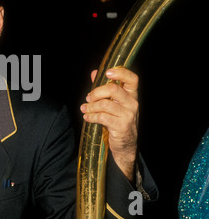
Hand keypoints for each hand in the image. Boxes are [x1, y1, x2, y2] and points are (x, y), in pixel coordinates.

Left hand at [80, 67, 138, 181]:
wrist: (125, 145)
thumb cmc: (118, 120)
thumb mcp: (114, 103)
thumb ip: (104, 88)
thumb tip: (94, 73)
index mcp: (132, 95)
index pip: (132, 79)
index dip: (121, 73)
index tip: (107, 73)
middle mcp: (132, 104)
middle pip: (113, 89)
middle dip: (96, 92)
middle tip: (89, 98)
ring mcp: (128, 115)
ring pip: (105, 104)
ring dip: (91, 106)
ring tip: (85, 109)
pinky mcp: (121, 126)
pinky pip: (102, 117)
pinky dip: (91, 116)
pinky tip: (87, 117)